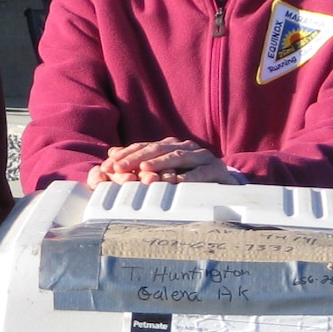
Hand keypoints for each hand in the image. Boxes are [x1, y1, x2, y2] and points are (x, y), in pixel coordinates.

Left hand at [86, 138, 244, 186]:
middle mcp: (186, 147)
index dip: (124, 155)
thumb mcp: (164, 169)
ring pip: (178, 157)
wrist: (225, 185)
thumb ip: (139, 160)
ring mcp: (202, 157)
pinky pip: (201, 173)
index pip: (143, 147)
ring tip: (144, 170)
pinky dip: (189, 177)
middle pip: (158, 149)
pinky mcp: (217, 169)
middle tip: (119, 168)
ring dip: (160, 163)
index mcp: (171, 146)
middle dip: (136, 158)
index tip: (107, 167)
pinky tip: (177, 182)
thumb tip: (111, 152)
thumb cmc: (190, 178)